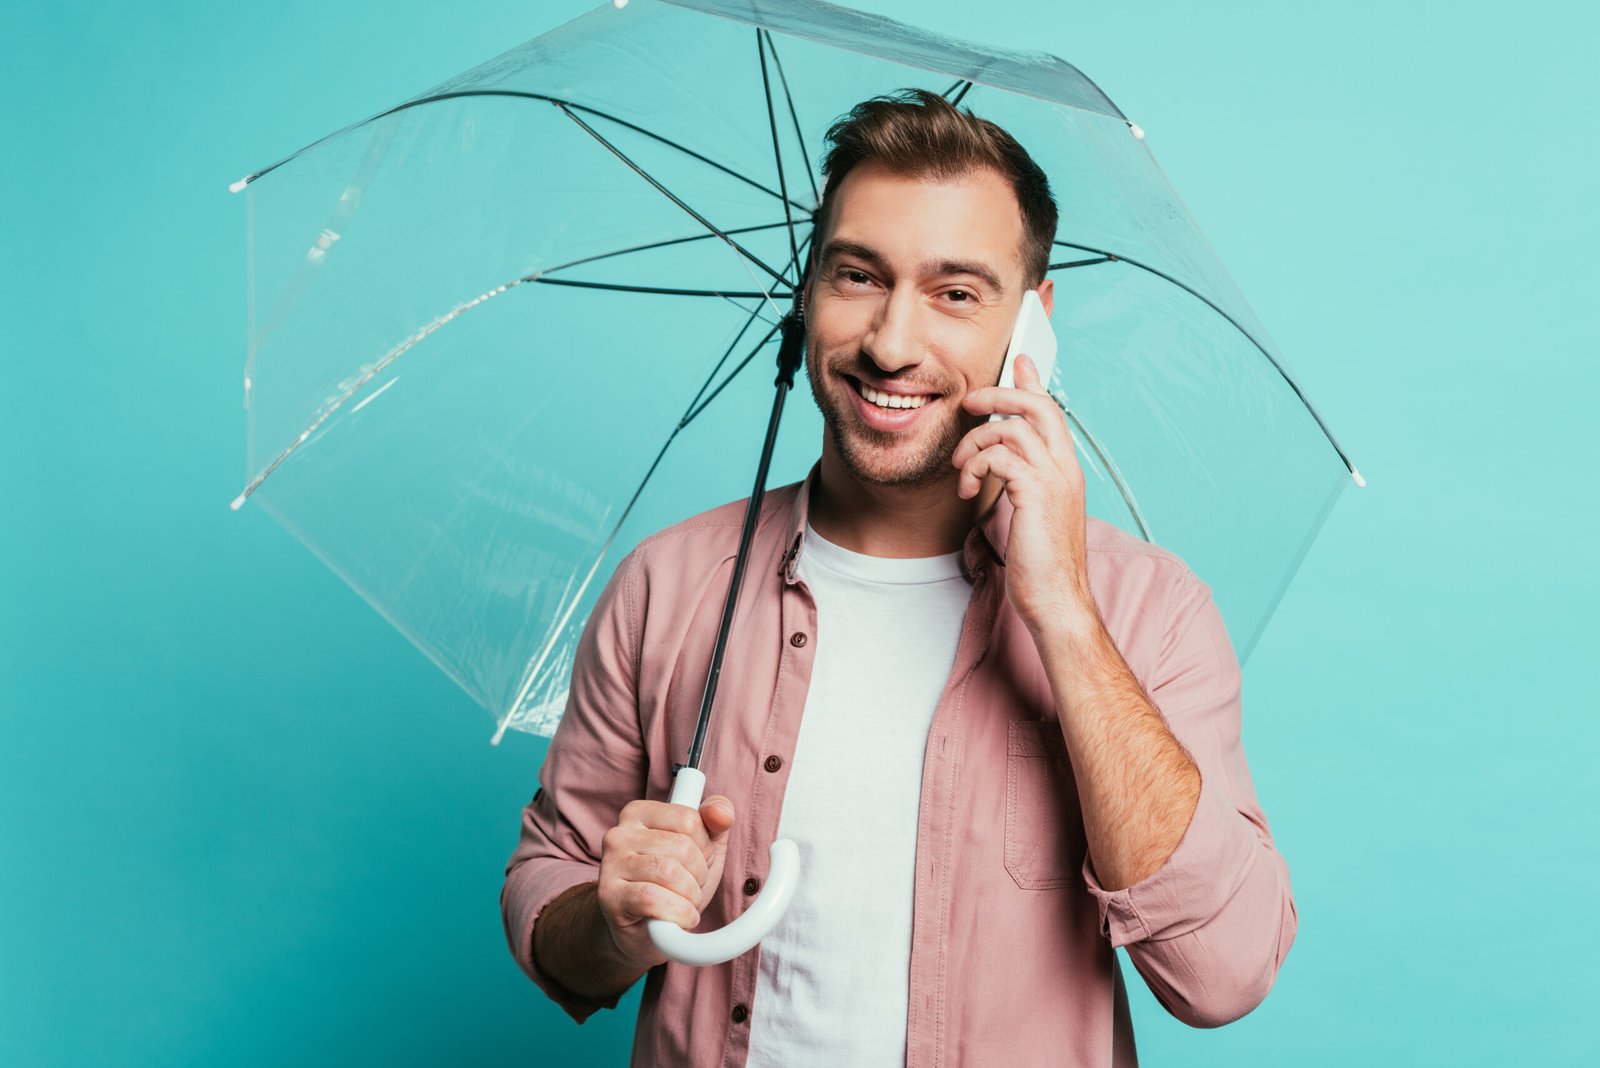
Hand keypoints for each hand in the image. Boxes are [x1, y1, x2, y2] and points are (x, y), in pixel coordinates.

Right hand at [596, 795, 735, 969]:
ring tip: (685, 903)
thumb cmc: (673, 886)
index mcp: (639, 813)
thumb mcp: (703, 848)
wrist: (643, 933)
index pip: (689, 819)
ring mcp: (610, 864)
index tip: (696, 862)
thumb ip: (717, 821)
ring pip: (669, 872)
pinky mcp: (609, 896)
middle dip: (699, 874)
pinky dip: (679, 914)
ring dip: (690, 896)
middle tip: (690, 887)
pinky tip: (680, 918)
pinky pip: (654, 899)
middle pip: (682, 847)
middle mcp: (619, 834)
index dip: (704, 848)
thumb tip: (722, 813)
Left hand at [954, 353, 1097, 637]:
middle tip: (971, 401)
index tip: (1019, 362)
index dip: (1034, 384)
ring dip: (976, 443)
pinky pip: (1001, 456)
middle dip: (1000, 395)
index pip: (1053, 413)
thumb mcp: (1031, 516)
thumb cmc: (1042, 565)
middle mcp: (1065, 469)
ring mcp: (1054, 479)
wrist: (1057, 600)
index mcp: (1066, 471)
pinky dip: (976, 466)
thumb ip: (1023, 486)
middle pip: (1038, 406)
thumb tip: (1003, 471)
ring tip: (962, 469)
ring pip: (1013, 428)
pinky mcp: (1036, 493)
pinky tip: (967, 489)